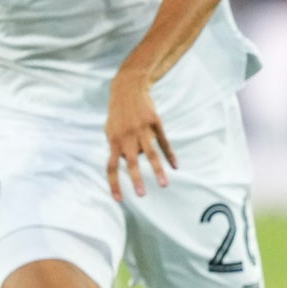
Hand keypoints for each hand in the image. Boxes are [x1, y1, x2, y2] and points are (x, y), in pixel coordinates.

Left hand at [106, 70, 175, 200]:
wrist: (128, 88)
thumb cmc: (118, 112)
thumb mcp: (110, 129)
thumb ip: (116, 147)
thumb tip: (126, 163)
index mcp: (113, 140)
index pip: (111, 167)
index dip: (115, 184)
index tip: (119, 199)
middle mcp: (127, 136)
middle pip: (131, 162)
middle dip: (136, 180)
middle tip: (141, 195)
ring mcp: (142, 129)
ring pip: (150, 154)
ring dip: (158, 171)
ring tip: (164, 185)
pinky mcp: (155, 123)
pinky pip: (163, 142)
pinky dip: (170, 154)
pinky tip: (175, 166)